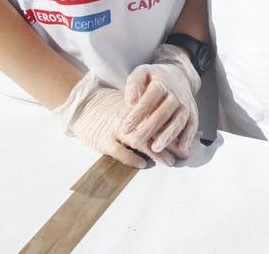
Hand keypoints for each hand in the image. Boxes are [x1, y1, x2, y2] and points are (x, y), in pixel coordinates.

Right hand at [52, 72, 171, 168]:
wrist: (83, 105)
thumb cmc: (108, 107)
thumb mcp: (128, 105)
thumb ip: (144, 113)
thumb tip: (166, 124)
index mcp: (137, 109)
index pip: (159, 119)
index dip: (173, 131)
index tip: (185, 141)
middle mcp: (130, 118)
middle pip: (154, 131)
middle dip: (170, 144)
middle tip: (182, 155)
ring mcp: (117, 129)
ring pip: (141, 141)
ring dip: (157, 152)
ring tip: (169, 161)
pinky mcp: (104, 140)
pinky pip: (121, 151)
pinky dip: (132, 158)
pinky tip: (142, 163)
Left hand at [123, 43, 200, 159]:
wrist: (178, 76)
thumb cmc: (154, 78)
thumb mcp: (142, 73)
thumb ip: (134, 84)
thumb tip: (130, 102)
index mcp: (161, 84)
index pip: (148, 100)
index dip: (137, 114)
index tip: (125, 127)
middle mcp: (175, 95)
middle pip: (162, 113)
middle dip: (148, 129)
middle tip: (134, 142)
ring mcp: (185, 104)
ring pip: (178, 121)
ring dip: (168, 136)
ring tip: (155, 148)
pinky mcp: (193, 112)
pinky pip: (193, 125)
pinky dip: (188, 137)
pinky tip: (180, 148)